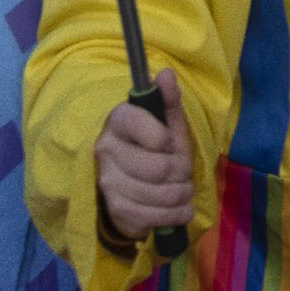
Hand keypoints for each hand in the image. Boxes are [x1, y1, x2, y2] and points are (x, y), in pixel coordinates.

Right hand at [93, 67, 192, 242]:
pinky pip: (159, 217)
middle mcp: (106, 151)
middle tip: (182, 170)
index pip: (139, 124)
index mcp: (118, 121)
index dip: (165, 138)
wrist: (135, 183)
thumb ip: (168, 99)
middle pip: (160, 167)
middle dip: (183, 171)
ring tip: (181, 187)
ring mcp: (109, 183)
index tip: (168, 142)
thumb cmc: (155, 147)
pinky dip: (178, 213)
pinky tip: (179, 206)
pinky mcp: (117, 211)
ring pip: (163, 194)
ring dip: (183, 193)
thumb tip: (165, 73)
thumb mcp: (167, 122)